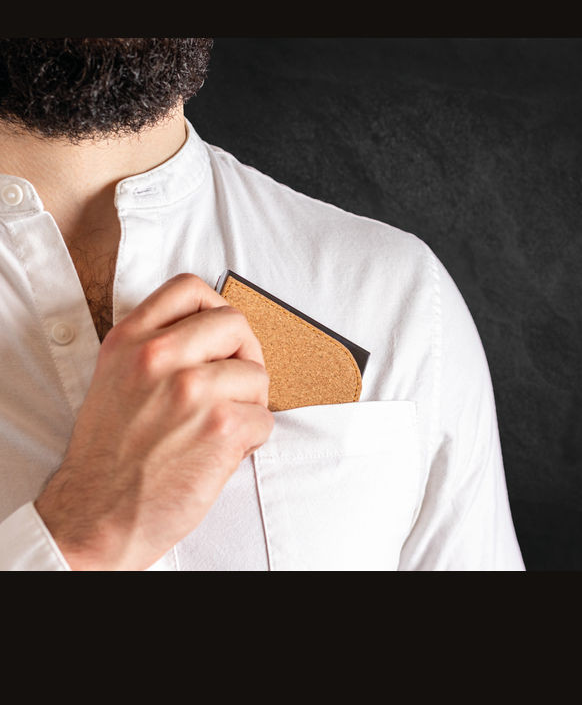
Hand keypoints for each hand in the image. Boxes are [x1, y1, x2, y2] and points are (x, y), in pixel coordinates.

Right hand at [34, 273, 273, 570]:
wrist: (95, 514)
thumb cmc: (110, 452)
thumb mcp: (114, 377)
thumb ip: (155, 344)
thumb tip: (213, 330)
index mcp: (131, 339)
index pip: (190, 288)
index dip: (215, 309)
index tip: (218, 337)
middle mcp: (159, 357)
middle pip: (235, 324)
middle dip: (244, 355)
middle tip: (233, 384)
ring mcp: (192, 389)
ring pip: (257, 375)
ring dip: (249, 405)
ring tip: (220, 427)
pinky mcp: (221, 426)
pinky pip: (265, 418)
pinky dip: (252, 439)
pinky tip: (223, 451)